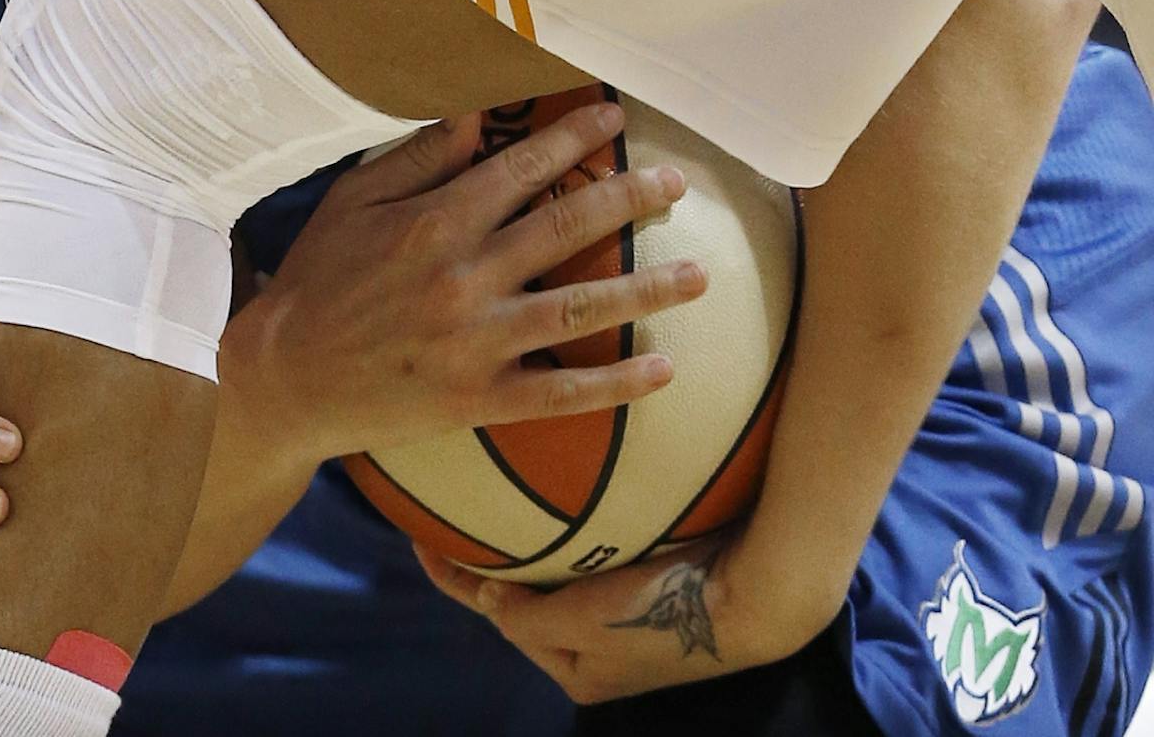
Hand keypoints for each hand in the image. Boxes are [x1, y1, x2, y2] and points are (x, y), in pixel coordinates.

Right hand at [234, 103, 704, 461]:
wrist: (285, 376)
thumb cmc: (318, 280)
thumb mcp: (353, 201)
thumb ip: (418, 157)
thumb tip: (475, 111)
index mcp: (435, 222)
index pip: (522, 169)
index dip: (574, 140)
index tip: (616, 119)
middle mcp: (465, 277)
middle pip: (566, 228)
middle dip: (628, 198)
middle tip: (677, 183)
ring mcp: (477, 342)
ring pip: (581, 309)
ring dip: (646, 289)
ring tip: (698, 274)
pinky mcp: (479, 399)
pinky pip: (562, 392)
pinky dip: (616, 385)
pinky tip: (663, 371)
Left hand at [418, 527, 815, 702]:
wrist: (753, 594)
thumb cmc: (658, 611)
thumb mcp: (578, 624)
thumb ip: (523, 617)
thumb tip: (485, 598)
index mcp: (578, 674)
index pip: (498, 618)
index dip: (453, 579)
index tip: (419, 539)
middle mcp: (597, 653)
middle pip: (523, 598)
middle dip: (488, 562)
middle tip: (446, 514)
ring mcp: (622, 621)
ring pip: (555, 574)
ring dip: (525, 545)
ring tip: (485, 502)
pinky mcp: (647, 586)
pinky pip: (590, 555)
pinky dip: (566, 533)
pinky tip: (551, 498)